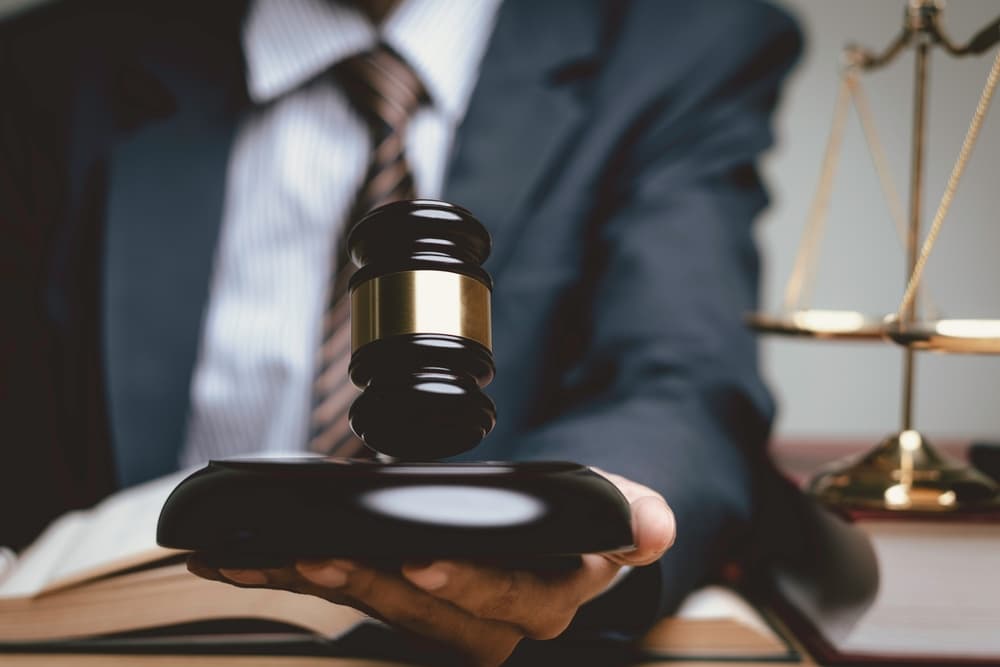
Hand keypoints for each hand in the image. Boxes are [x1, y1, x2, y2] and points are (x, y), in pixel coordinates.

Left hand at [188, 469, 674, 665]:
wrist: (550, 544)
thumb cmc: (577, 528)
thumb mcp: (614, 517)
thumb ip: (633, 519)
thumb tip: (655, 523)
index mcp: (542, 601)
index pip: (506, 603)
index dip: (466, 587)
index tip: (425, 563)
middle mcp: (485, 623)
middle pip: (419, 612)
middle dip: (365, 583)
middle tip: (313, 551)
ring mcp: (432, 615)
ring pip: (368, 604)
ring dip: (308, 579)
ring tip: (253, 555)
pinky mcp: (390, 594)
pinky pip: (338, 588)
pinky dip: (285, 573)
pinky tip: (237, 558)